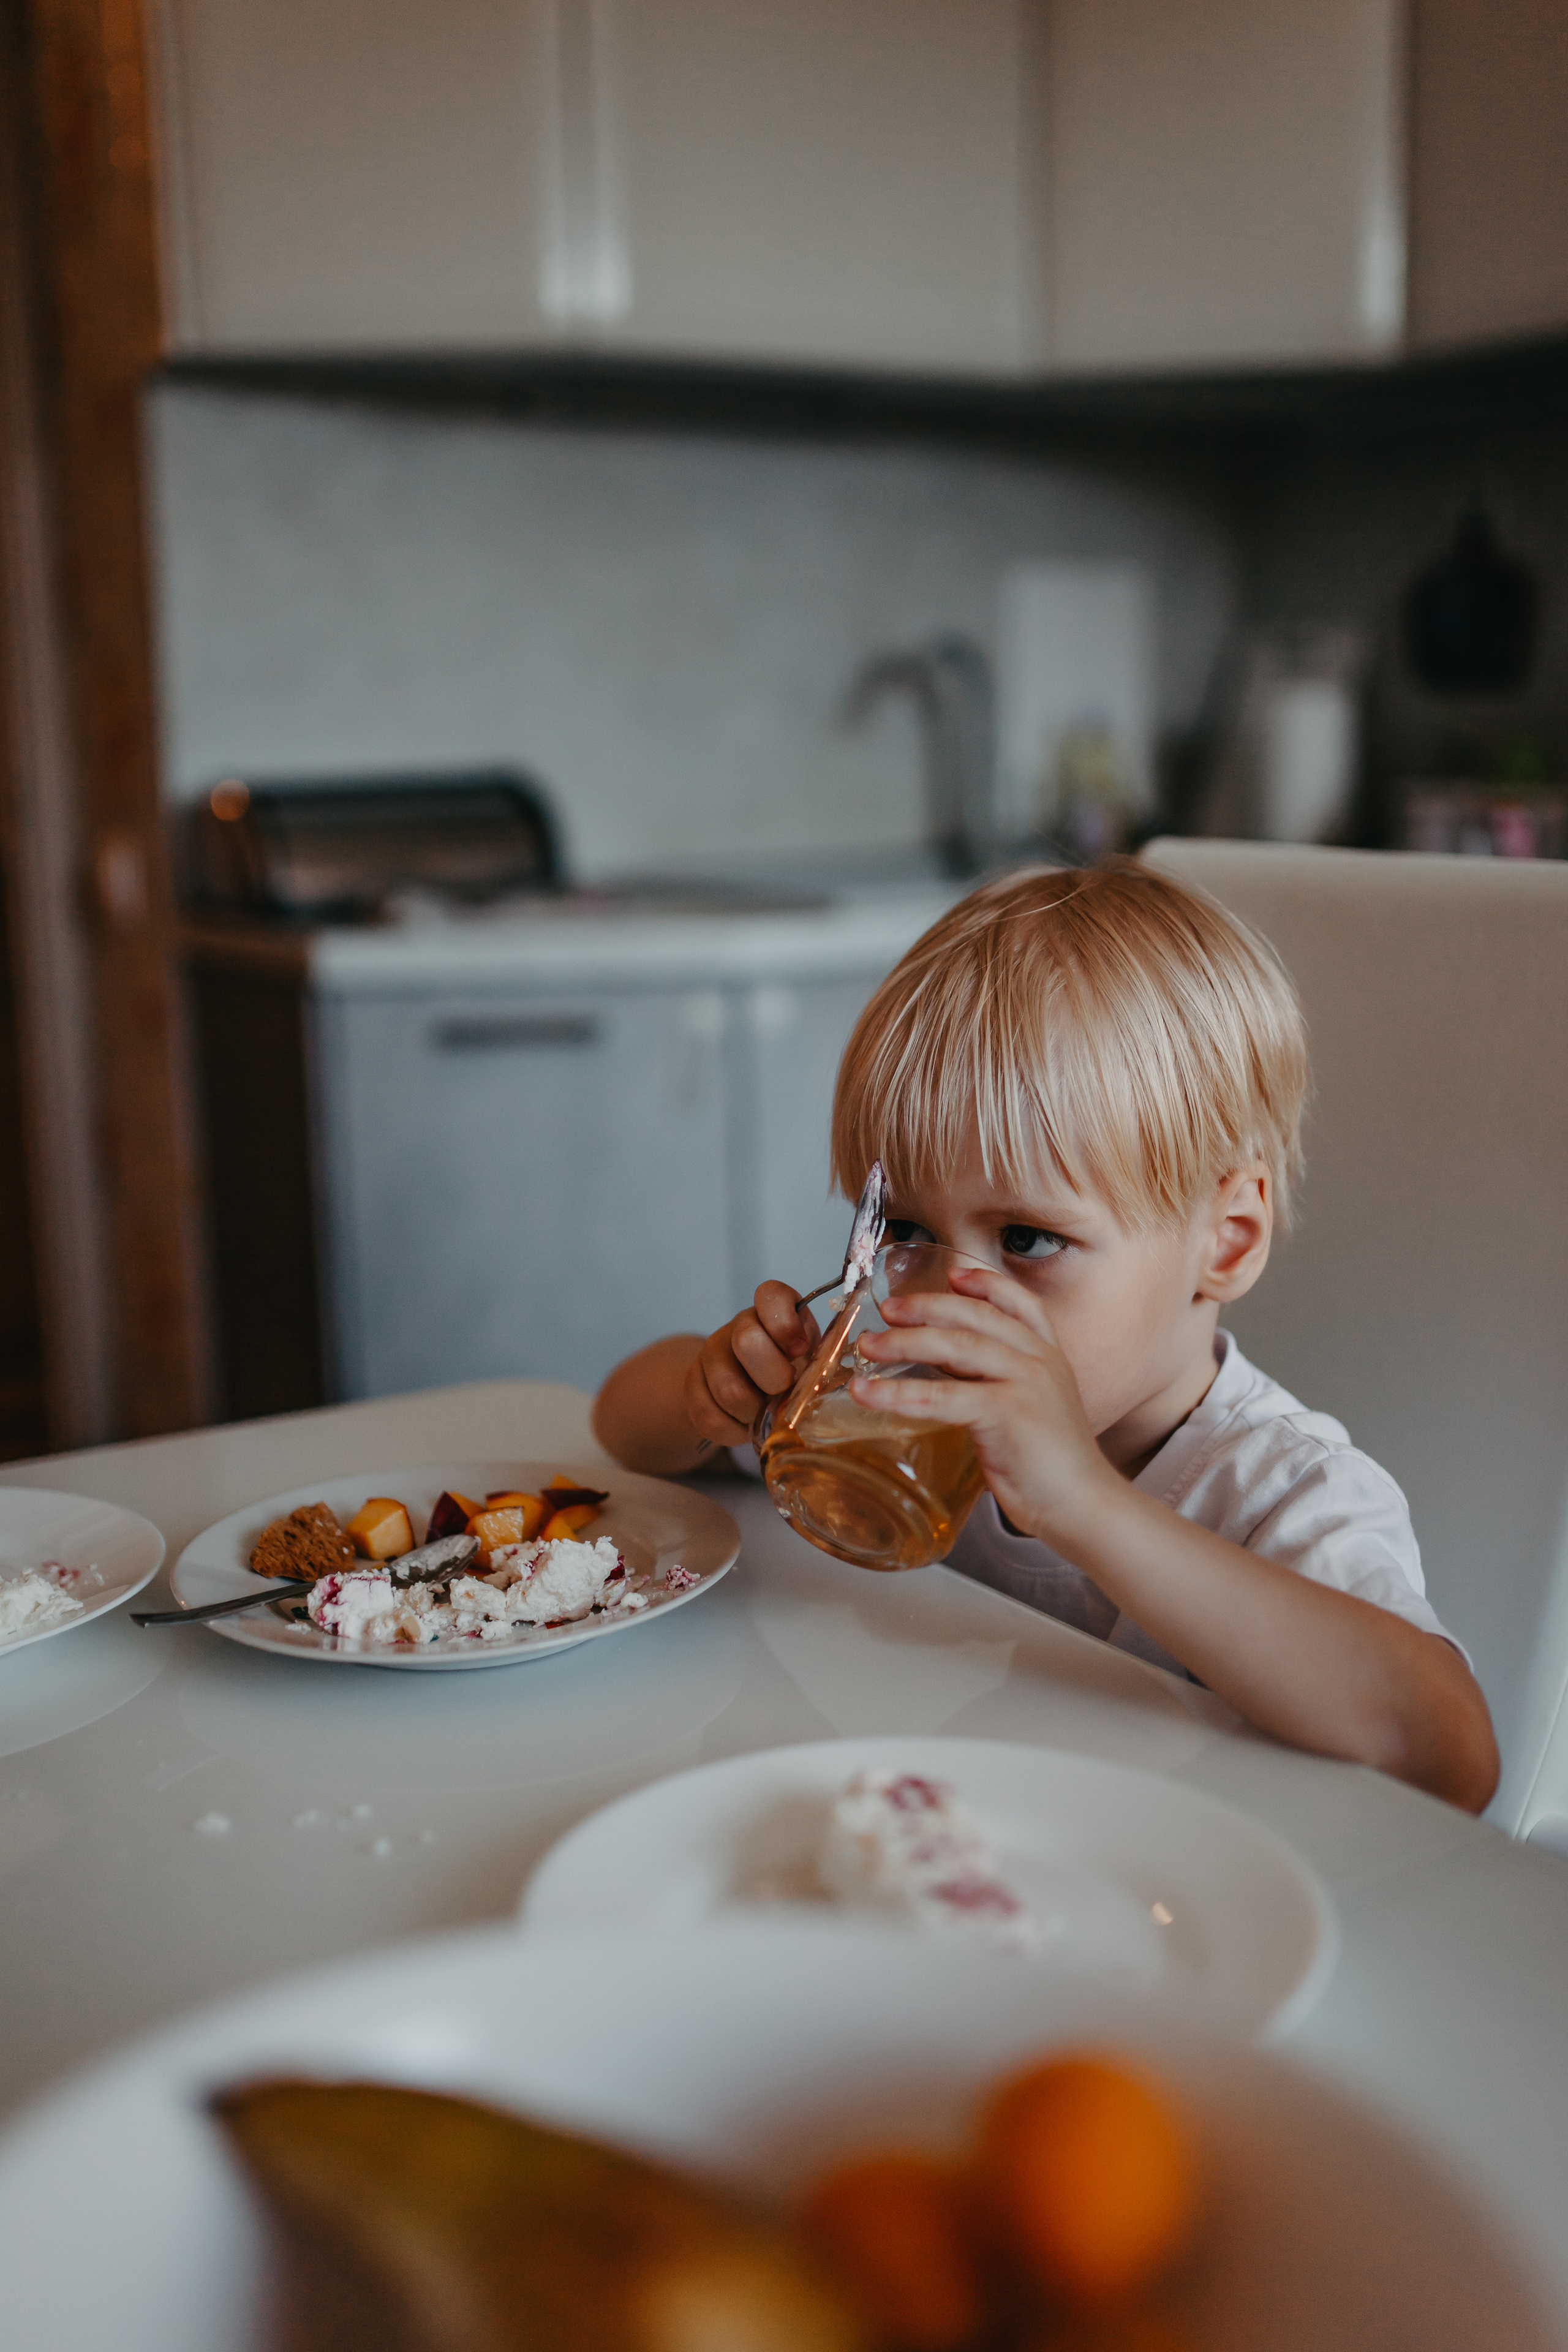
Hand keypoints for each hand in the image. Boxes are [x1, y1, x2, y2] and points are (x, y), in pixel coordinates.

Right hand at [683, 1282, 821, 1448]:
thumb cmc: (792, 1371)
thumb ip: (827, 1354)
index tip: (801, 1350)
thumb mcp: (814, 1356)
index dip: (786, 1324)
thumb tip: (859, 1362)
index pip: (770, 1295)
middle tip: (784, 1389)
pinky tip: (745, 1423)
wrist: (750, 1388)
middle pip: (747, 1342)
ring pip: (728, 1388)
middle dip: (774, 1377)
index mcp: (772, 1311)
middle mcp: (738, 1326)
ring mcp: (711, 1354)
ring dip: (754, 1410)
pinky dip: (734, 1430)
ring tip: (765, 1411)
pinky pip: (710, 1416)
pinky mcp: (692, 1386)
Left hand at [851, 1267, 1111, 1541]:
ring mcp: (1025, 1383)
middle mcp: (1039, 1360)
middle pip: (975, 1315)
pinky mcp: (1007, 1413)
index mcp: (1048, 1355)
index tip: (952, 1274)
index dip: (985, 1282)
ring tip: (869, 1346)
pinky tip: (870, 1394)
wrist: (1082, 1505)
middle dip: (927, 1307)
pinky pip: (942, 1396)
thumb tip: (945, 1370)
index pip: (1019, 1302)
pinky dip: (899, 1393)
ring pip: (956, 1346)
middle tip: (888, 1310)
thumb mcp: (1029, 1408)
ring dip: (905, 1343)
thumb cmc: (1051, 1465)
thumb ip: (994, 1382)